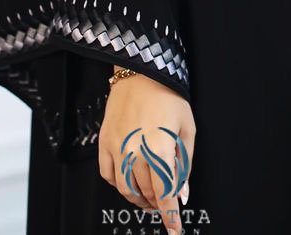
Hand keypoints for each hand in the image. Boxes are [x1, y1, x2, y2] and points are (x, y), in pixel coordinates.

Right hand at [98, 71, 195, 234]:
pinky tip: (128, 182)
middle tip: (166, 204)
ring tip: (149, 198)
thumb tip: (182, 192)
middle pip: (147, 192)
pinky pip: (108, 174)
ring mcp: (117, 148)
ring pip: (126, 188)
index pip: (165, 193)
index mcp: (160, 149)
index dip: (170, 216)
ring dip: (139, 198)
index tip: (174, 230)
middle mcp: (135, 152)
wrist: (141, 72)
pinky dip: (118, 184)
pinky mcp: (104, 142)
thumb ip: (185, 163)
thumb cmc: (169, 97)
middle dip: (158, 203)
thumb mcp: (186, 127)